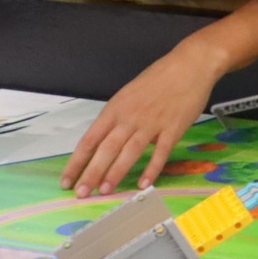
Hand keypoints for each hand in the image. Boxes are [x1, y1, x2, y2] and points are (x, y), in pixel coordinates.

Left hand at [60, 40, 228, 195]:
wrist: (190, 65)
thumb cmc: (160, 77)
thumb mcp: (130, 94)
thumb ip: (120, 117)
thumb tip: (111, 140)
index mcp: (115, 108)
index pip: (89, 140)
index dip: (76, 162)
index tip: (67, 180)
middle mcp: (129, 117)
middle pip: (106, 149)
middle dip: (91, 173)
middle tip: (81, 193)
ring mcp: (152, 124)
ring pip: (129, 152)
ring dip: (116, 173)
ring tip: (105, 191)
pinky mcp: (173, 129)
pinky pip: (161, 153)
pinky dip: (152, 169)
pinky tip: (144, 184)